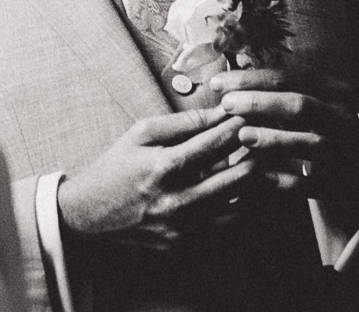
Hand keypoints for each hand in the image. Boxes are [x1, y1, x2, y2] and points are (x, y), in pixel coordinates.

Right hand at [56, 106, 259, 247]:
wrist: (88, 215)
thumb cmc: (114, 168)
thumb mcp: (140, 135)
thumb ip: (180, 123)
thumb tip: (217, 113)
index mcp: (162, 168)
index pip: (213, 144)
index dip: (236, 127)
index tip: (250, 115)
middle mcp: (176, 201)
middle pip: (236, 179)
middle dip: (257, 156)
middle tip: (269, 142)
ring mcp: (182, 228)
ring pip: (238, 207)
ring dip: (255, 185)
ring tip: (266, 166)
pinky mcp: (184, 245)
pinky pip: (224, 227)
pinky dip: (240, 208)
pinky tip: (247, 193)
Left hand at [196, 66, 358, 216]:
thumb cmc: (320, 126)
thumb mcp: (307, 100)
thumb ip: (274, 90)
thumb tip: (225, 79)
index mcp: (331, 91)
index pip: (288, 76)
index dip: (250, 78)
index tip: (218, 83)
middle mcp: (342, 118)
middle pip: (301, 105)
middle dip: (260, 103)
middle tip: (226, 105)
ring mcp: (345, 151)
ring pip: (313, 143)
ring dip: (276, 139)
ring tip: (243, 136)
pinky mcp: (341, 182)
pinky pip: (314, 183)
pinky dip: (286, 181)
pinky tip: (260, 178)